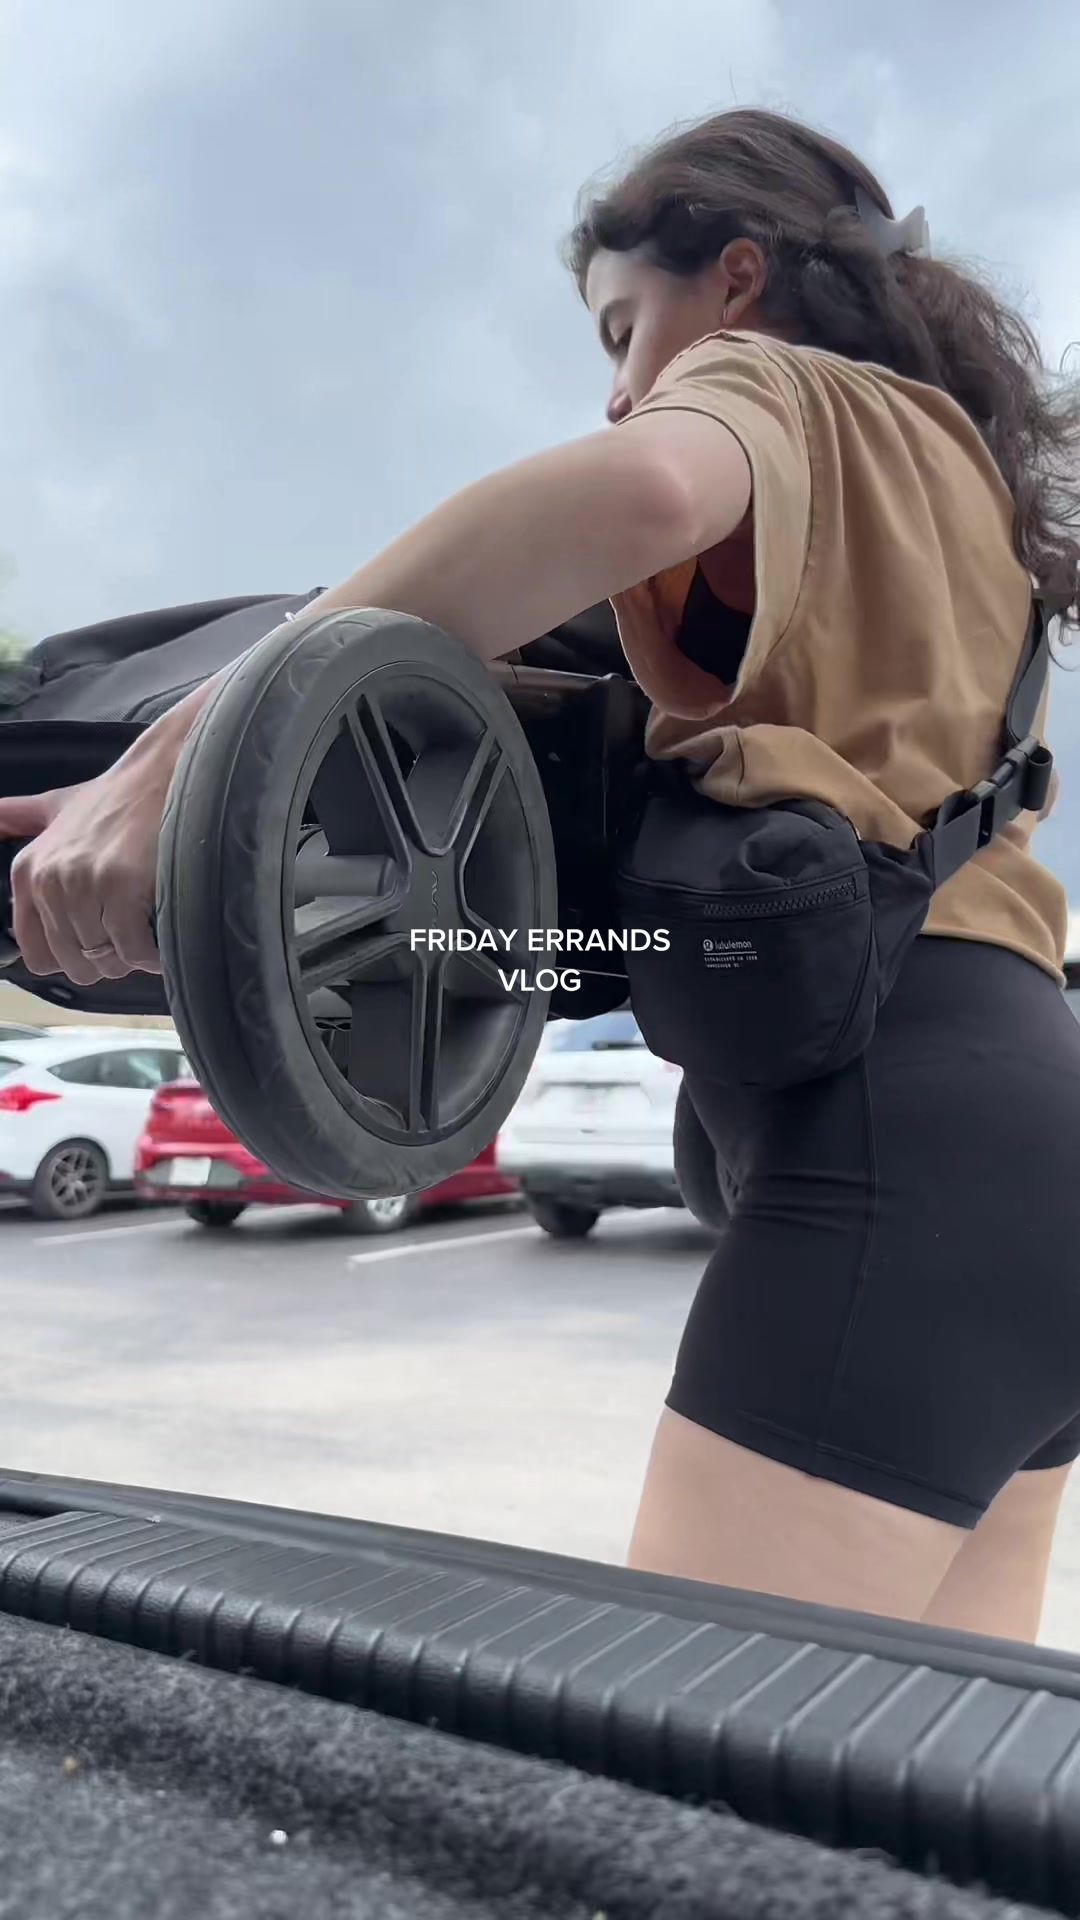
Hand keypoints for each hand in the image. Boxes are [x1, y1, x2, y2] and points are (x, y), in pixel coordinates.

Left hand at [0, 746, 176, 983]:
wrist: (162, 776)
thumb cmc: (115, 799)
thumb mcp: (53, 807)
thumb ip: (15, 818)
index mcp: (27, 870)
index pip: (37, 953)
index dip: (73, 957)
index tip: (97, 940)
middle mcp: (49, 879)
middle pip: (76, 962)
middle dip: (106, 960)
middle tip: (129, 934)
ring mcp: (84, 883)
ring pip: (106, 960)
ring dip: (132, 956)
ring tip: (146, 928)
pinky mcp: (121, 888)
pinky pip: (133, 951)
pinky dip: (152, 955)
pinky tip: (160, 937)